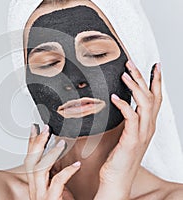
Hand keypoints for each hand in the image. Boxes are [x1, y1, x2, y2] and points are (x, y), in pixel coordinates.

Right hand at [24, 124, 80, 199]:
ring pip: (40, 170)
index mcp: (36, 183)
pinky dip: (67, 172)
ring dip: (50, 154)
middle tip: (45, 128)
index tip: (35, 127)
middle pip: (31, 161)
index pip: (30, 158)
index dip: (31, 142)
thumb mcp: (56, 187)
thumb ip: (53, 173)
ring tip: (60, 142)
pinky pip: (57, 183)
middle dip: (37, 143)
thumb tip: (58, 155)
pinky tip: (76, 165)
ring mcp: (41, 195)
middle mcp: (35, 188)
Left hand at [95, 61, 161, 198]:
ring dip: (135, 87)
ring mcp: (141, 134)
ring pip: (145, 104)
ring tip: (125, 75)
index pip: (155, 98)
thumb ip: (126, 120)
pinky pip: (131, 118)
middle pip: (151, 96)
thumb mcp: (125, 134)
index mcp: (147, 125)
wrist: (117, 178)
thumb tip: (118, 103)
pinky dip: (124, 105)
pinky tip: (115, 97)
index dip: (156, 81)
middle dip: (143, 78)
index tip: (153, 66)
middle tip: (132, 63)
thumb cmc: (119, 157)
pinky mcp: (131, 140)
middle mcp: (148, 128)